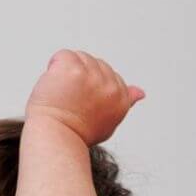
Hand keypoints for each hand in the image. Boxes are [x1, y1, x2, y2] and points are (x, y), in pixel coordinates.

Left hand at [24, 49, 144, 145]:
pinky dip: (54, 69)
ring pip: (79, 58)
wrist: (56, 138)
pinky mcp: (72, 68)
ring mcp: (91, 75)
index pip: (109, 75)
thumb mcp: (109, 120)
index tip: (85, 106)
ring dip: (67, 74)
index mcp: (121, 98)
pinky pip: (63, 56)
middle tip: (73, 103)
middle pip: (93, 63)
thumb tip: (140, 92)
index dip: (92, 89)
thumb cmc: (78, 134)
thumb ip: (124, 102)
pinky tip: (55, 89)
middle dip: (81, 78)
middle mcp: (110, 86)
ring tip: (64, 97)